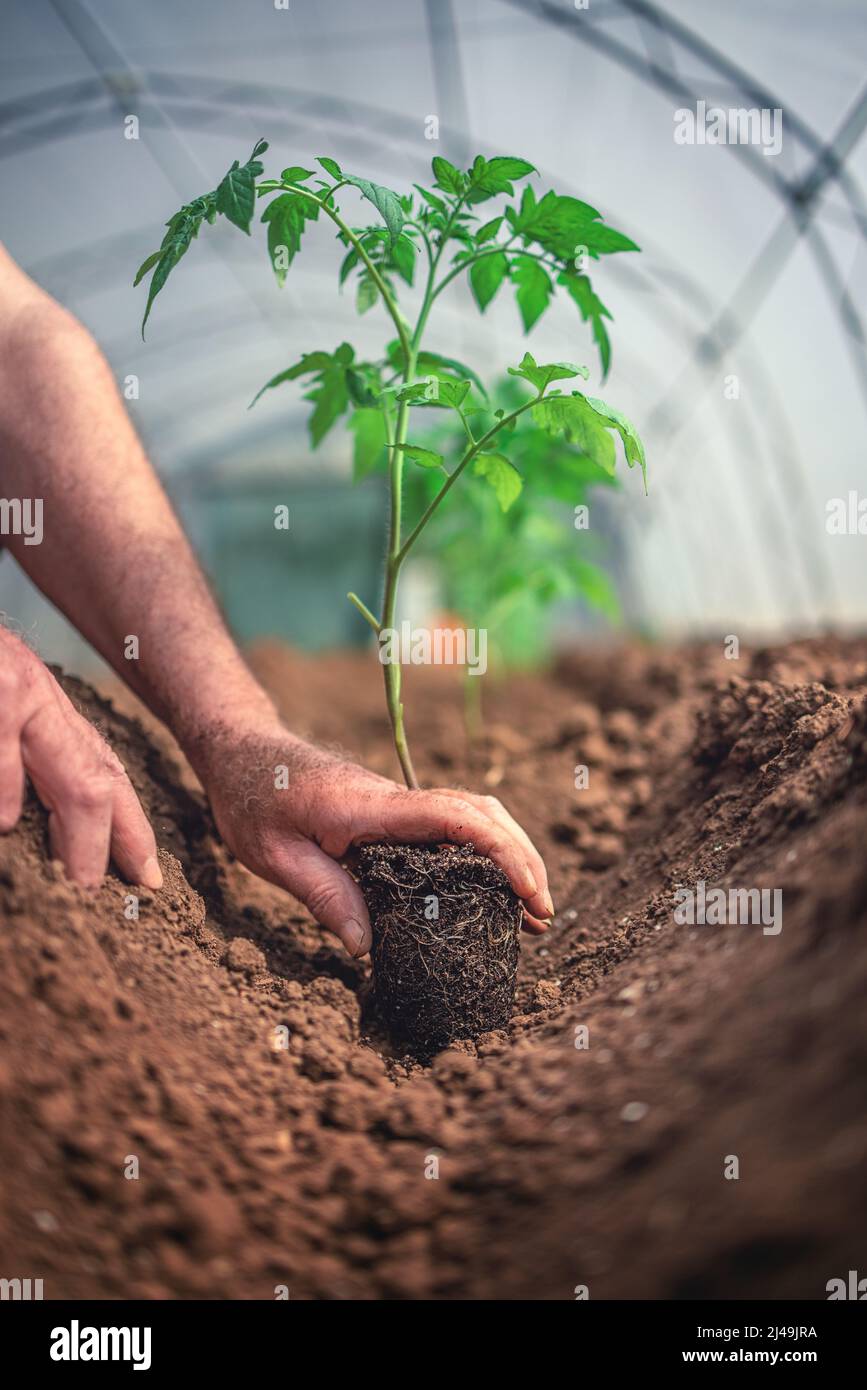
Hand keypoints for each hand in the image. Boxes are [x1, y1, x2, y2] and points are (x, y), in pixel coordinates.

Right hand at [0, 629, 161, 886]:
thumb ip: (21, 755)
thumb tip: (24, 819)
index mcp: (40, 710)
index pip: (100, 772)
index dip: (129, 828)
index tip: (149, 878)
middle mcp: (37, 700)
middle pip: (100, 780)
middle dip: (120, 842)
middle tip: (125, 896)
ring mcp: (15, 691)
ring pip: (73, 773)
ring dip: (78, 836)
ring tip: (77, 886)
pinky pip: (5, 742)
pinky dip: (6, 789)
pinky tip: (5, 827)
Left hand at [193, 724, 553, 956]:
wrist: (240, 750)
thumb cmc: (251, 798)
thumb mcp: (274, 856)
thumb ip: (324, 896)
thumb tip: (368, 949)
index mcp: (371, 806)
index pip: (453, 818)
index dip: (500, 851)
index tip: (529, 890)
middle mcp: (394, 799)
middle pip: (481, 814)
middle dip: (521, 860)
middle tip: (543, 915)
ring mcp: (397, 803)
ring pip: (474, 815)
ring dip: (509, 855)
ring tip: (530, 910)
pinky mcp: (393, 813)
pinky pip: (451, 826)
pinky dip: (483, 852)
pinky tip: (487, 890)